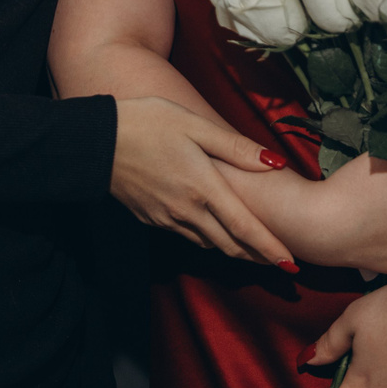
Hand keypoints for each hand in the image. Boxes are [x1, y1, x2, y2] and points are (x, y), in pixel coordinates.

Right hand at [111, 95, 295, 269]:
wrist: (94, 140)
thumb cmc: (147, 123)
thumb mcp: (195, 125)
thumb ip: (236, 147)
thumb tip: (275, 162)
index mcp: (202, 188)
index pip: (245, 228)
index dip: (270, 249)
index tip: (292, 264)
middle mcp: (186, 211)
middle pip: (230, 244)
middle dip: (258, 257)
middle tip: (282, 265)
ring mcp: (166, 218)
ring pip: (208, 243)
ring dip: (234, 251)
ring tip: (256, 252)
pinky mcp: (150, 218)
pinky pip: (187, 236)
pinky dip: (208, 240)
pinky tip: (215, 233)